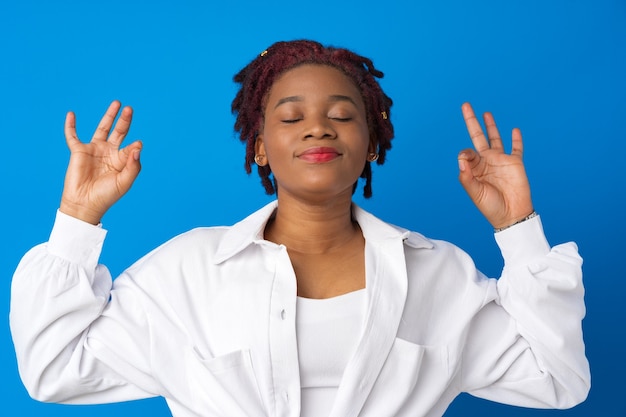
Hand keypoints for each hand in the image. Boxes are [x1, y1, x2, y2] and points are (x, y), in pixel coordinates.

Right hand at [60, 101, 141, 224]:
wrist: (85, 204)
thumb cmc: (106, 195)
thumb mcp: (124, 181)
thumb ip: (133, 165)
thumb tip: (138, 146)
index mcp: (121, 160)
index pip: (130, 147)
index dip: (134, 146)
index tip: (136, 145)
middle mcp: (109, 153)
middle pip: (119, 132)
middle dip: (125, 120)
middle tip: (130, 109)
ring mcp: (94, 150)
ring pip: (102, 129)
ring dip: (109, 116)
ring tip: (117, 103)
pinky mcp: (78, 151)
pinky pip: (72, 136)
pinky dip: (70, 125)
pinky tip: (71, 114)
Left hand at [457, 102, 533, 228]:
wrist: (511, 215)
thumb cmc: (490, 206)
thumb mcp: (474, 192)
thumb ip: (466, 176)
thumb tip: (462, 158)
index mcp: (474, 168)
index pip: (467, 152)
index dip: (466, 153)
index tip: (469, 159)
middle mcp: (486, 161)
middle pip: (478, 136)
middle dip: (472, 121)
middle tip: (465, 105)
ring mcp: (501, 160)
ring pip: (495, 138)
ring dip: (491, 125)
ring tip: (485, 113)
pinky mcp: (515, 163)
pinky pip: (517, 148)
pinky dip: (516, 139)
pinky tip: (514, 130)